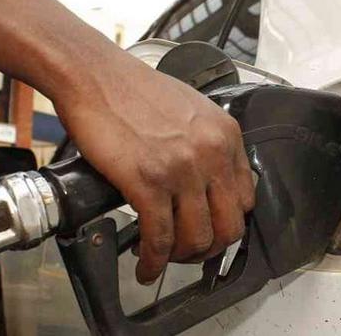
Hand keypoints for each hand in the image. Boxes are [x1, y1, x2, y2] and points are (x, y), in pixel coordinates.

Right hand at [53, 52, 254, 284]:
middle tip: (189, 253)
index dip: (226, 222)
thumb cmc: (132, 90)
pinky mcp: (147, 182)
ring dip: (179, 258)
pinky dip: (152, 261)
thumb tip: (207, 182)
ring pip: (197, 239)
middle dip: (208, 248)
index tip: (210, 229)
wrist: (95, 76)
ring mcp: (181, 169)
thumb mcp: (191, 109)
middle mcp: (211, 153)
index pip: (245, 199)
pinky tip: (144, 264)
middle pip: (229, 227)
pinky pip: (159, 238)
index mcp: (225, 135)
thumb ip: (207, 144)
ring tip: (163, 258)